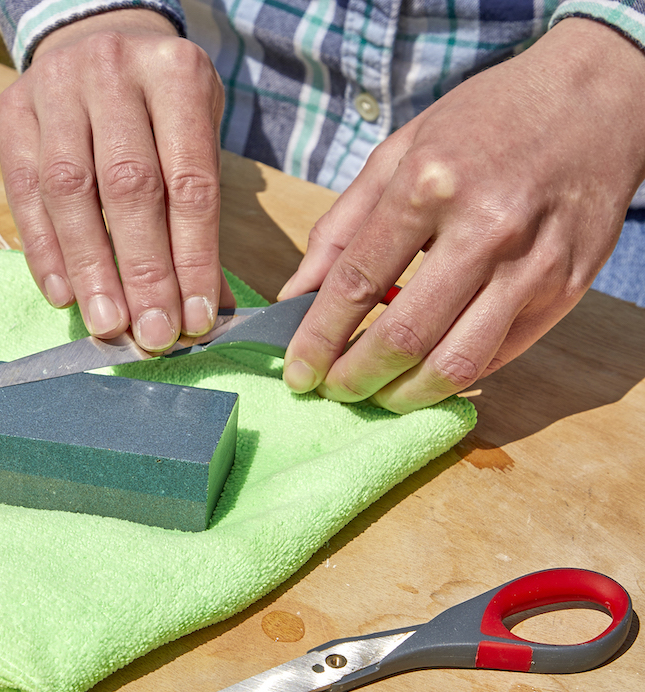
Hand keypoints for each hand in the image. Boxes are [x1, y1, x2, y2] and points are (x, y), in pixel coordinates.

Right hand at [0, 10, 233, 350]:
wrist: (98, 42)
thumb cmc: (159, 108)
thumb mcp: (195, 137)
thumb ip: (197, 214)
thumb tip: (205, 308)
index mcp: (177, 73)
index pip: (189, 181)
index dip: (193, 258)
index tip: (196, 319)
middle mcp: (113, 71)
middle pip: (128, 186)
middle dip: (142, 271)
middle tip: (152, 335)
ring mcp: (55, 87)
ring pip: (69, 190)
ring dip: (90, 268)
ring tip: (108, 324)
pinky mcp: (12, 112)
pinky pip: (24, 191)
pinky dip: (45, 250)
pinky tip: (64, 295)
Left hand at [278, 18, 644, 412]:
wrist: (596, 96)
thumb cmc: (485, 120)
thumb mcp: (399, 151)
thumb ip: (342, 227)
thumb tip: (296, 295)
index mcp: (430, 184)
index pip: (357, 283)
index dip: (318, 338)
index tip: (298, 371)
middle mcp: (485, 228)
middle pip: (403, 336)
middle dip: (355, 378)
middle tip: (331, 390)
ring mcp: (532, 264)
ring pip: (455, 363)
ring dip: (403, 395)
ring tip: (375, 395)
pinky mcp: (566, 289)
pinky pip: (500, 355)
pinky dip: (454, 376)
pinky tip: (425, 374)